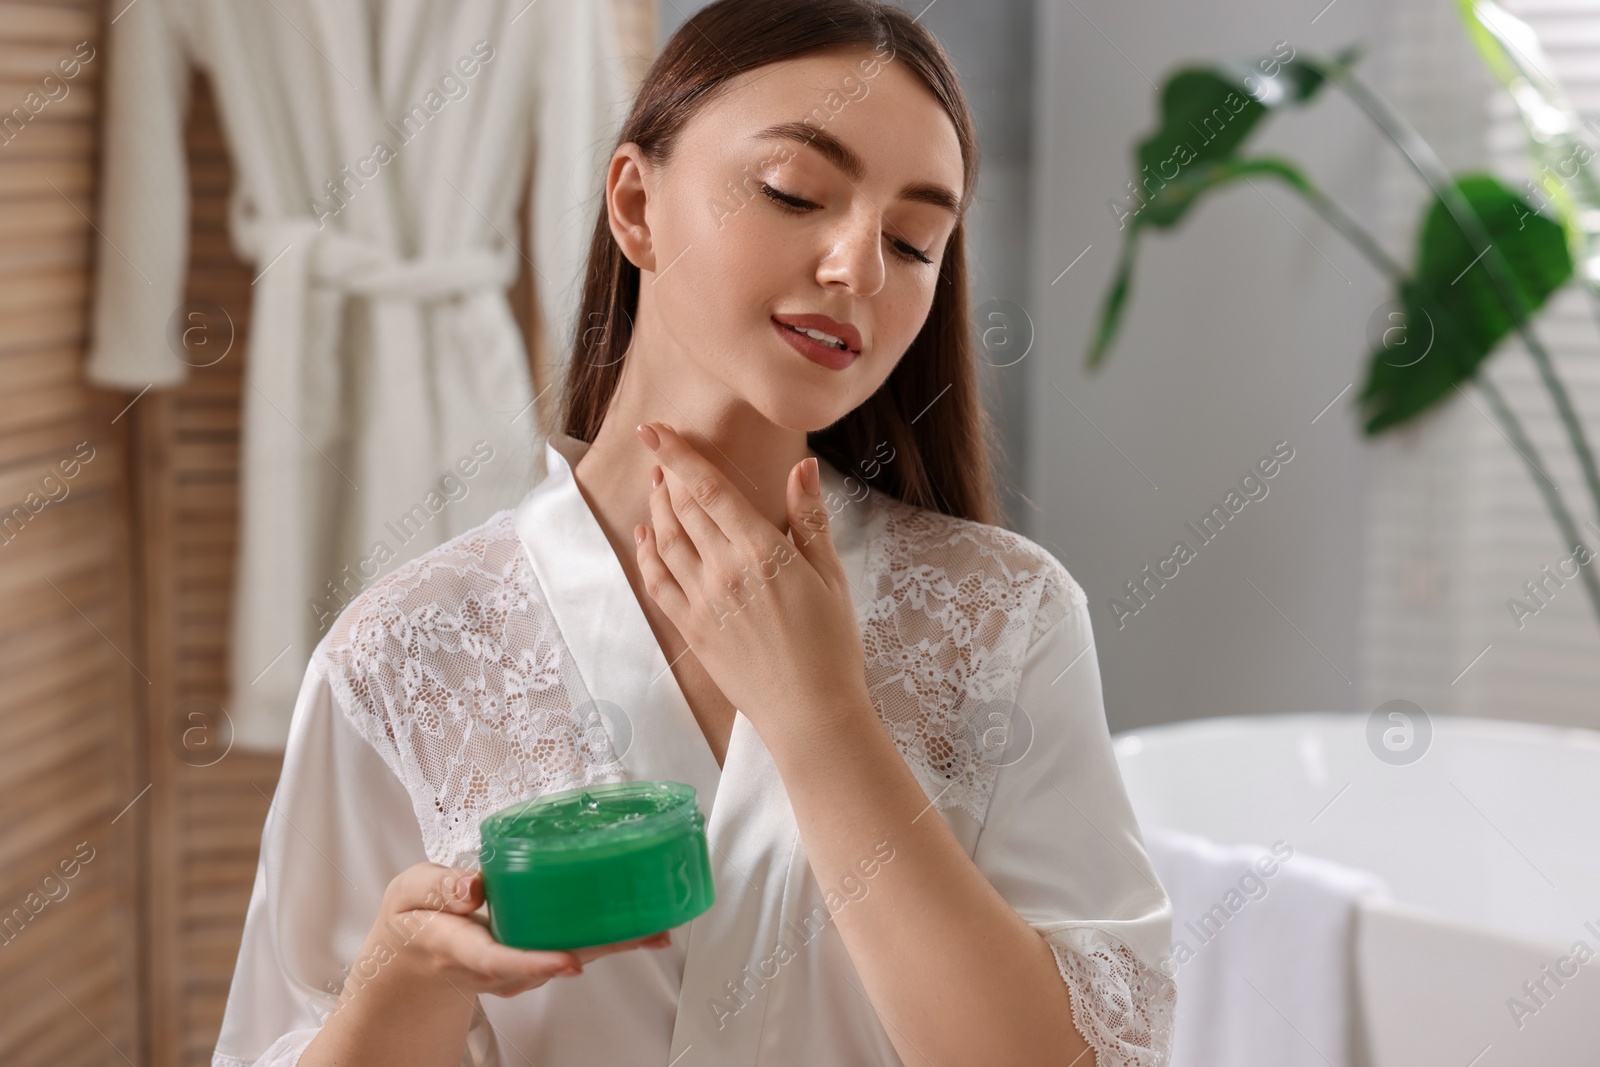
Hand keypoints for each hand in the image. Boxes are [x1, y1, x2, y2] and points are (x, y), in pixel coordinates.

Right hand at [361, 864, 672, 1002]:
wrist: (413, 959)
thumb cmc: (415, 921)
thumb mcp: (409, 895)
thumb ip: (438, 888)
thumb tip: (472, 884)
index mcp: (458, 947)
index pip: (498, 960)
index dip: (535, 961)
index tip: (568, 962)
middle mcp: (494, 967)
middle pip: (553, 962)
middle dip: (602, 950)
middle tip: (648, 934)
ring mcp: (516, 971)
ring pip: (569, 959)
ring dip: (613, 945)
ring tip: (655, 928)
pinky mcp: (531, 963)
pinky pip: (571, 952)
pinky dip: (604, 939)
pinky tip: (637, 926)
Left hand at [631, 421, 870, 733]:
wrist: (810, 714)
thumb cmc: (832, 646)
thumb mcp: (831, 577)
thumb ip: (810, 519)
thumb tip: (802, 467)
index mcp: (761, 552)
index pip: (709, 489)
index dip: (679, 455)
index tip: (657, 430)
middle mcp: (723, 571)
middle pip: (683, 508)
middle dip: (666, 473)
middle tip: (658, 449)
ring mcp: (702, 601)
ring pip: (665, 540)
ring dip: (656, 507)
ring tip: (655, 484)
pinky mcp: (691, 629)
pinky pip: (657, 582)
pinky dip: (646, 554)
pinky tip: (644, 536)